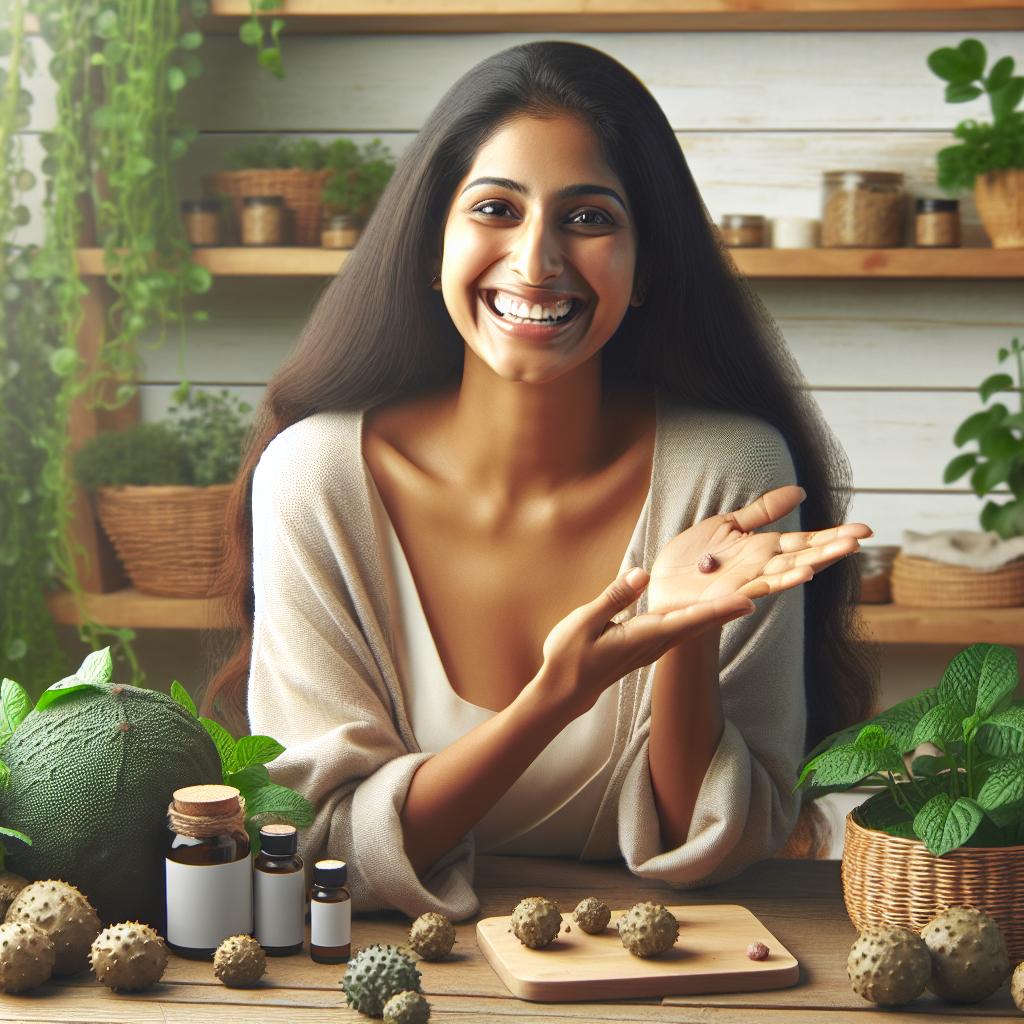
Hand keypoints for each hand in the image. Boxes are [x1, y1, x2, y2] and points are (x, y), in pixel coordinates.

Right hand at [535, 568, 755, 716]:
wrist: (563, 692)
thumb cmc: (569, 657)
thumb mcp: (584, 621)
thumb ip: (615, 597)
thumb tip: (642, 573)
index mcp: (644, 636)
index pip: (689, 619)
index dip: (719, 608)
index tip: (749, 600)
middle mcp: (656, 644)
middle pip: (701, 622)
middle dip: (731, 607)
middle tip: (765, 590)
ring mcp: (653, 648)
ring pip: (694, 626)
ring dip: (720, 611)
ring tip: (747, 594)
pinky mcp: (648, 646)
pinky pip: (682, 629)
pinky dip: (701, 616)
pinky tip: (710, 607)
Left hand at [646, 485, 872, 613]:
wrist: (663, 585)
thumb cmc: (693, 557)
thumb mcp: (728, 524)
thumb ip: (762, 512)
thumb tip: (800, 491)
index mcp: (763, 548)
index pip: (806, 540)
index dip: (833, 535)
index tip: (865, 529)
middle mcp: (761, 566)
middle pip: (803, 556)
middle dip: (831, 548)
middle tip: (860, 539)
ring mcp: (748, 582)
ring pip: (787, 572)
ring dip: (813, 564)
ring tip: (839, 554)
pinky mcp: (729, 596)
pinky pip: (759, 588)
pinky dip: (781, 581)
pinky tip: (801, 574)